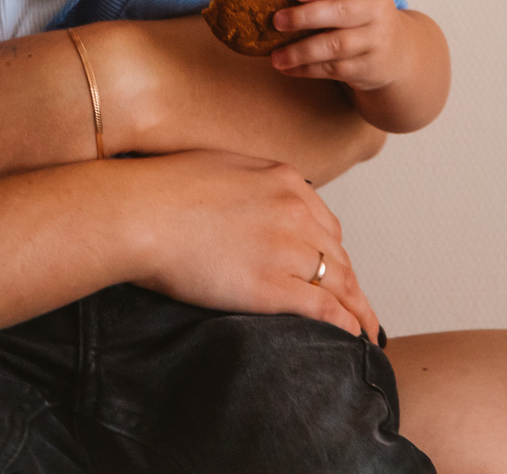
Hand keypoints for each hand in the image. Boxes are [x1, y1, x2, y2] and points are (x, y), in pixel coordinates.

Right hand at [118, 151, 381, 340]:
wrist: (139, 212)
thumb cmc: (161, 190)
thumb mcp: (219, 168)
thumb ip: (248, 186)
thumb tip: (249, 201)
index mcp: (284, 180)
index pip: (325, 224)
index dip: (335, 254)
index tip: (338, 273)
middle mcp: (295, 211)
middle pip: (339, 255)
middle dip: (352, 285)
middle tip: (361, 308)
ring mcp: (287, 248)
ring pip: (341, 283)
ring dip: (358, 309)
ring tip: (367, 332)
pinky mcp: (272, 285)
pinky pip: (325, 308)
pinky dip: (345, 324)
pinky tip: (353, 338)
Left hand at [269, 0, 406, 90]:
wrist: (396, 53)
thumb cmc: (361, 16)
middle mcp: (377, 11)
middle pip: (340, 12)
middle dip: (304, 17)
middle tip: (276, 21)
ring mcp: (375, 41)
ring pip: (335, 46)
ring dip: (301, 51)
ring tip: (275, 56)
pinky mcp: (369, 68)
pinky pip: (334, 69)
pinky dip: (307, 69)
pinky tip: (288, 68)